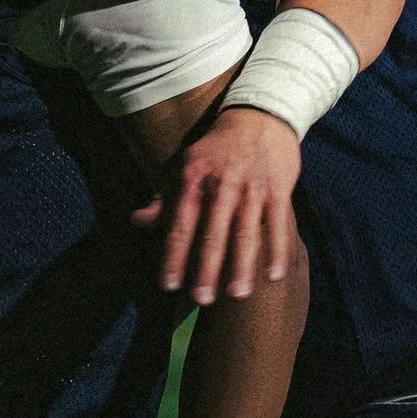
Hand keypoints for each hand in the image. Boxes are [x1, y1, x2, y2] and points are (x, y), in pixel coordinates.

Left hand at [144, 104, 299, 302]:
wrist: (259, 118)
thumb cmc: (215, 150)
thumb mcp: (183, 166)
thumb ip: (163, 198)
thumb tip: (137, 221)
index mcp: (194, 179)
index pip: (180, 224)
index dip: (174, 255)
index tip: (168, 285)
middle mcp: (222, 185)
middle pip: (214, 233)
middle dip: (207, 268)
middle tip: (202, 299)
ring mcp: (252, 188)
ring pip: (247, 233)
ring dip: (242, 266)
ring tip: (237, 296)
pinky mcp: (278, 190)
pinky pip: (278, 225)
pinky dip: (277, 251)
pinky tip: (273, 276)